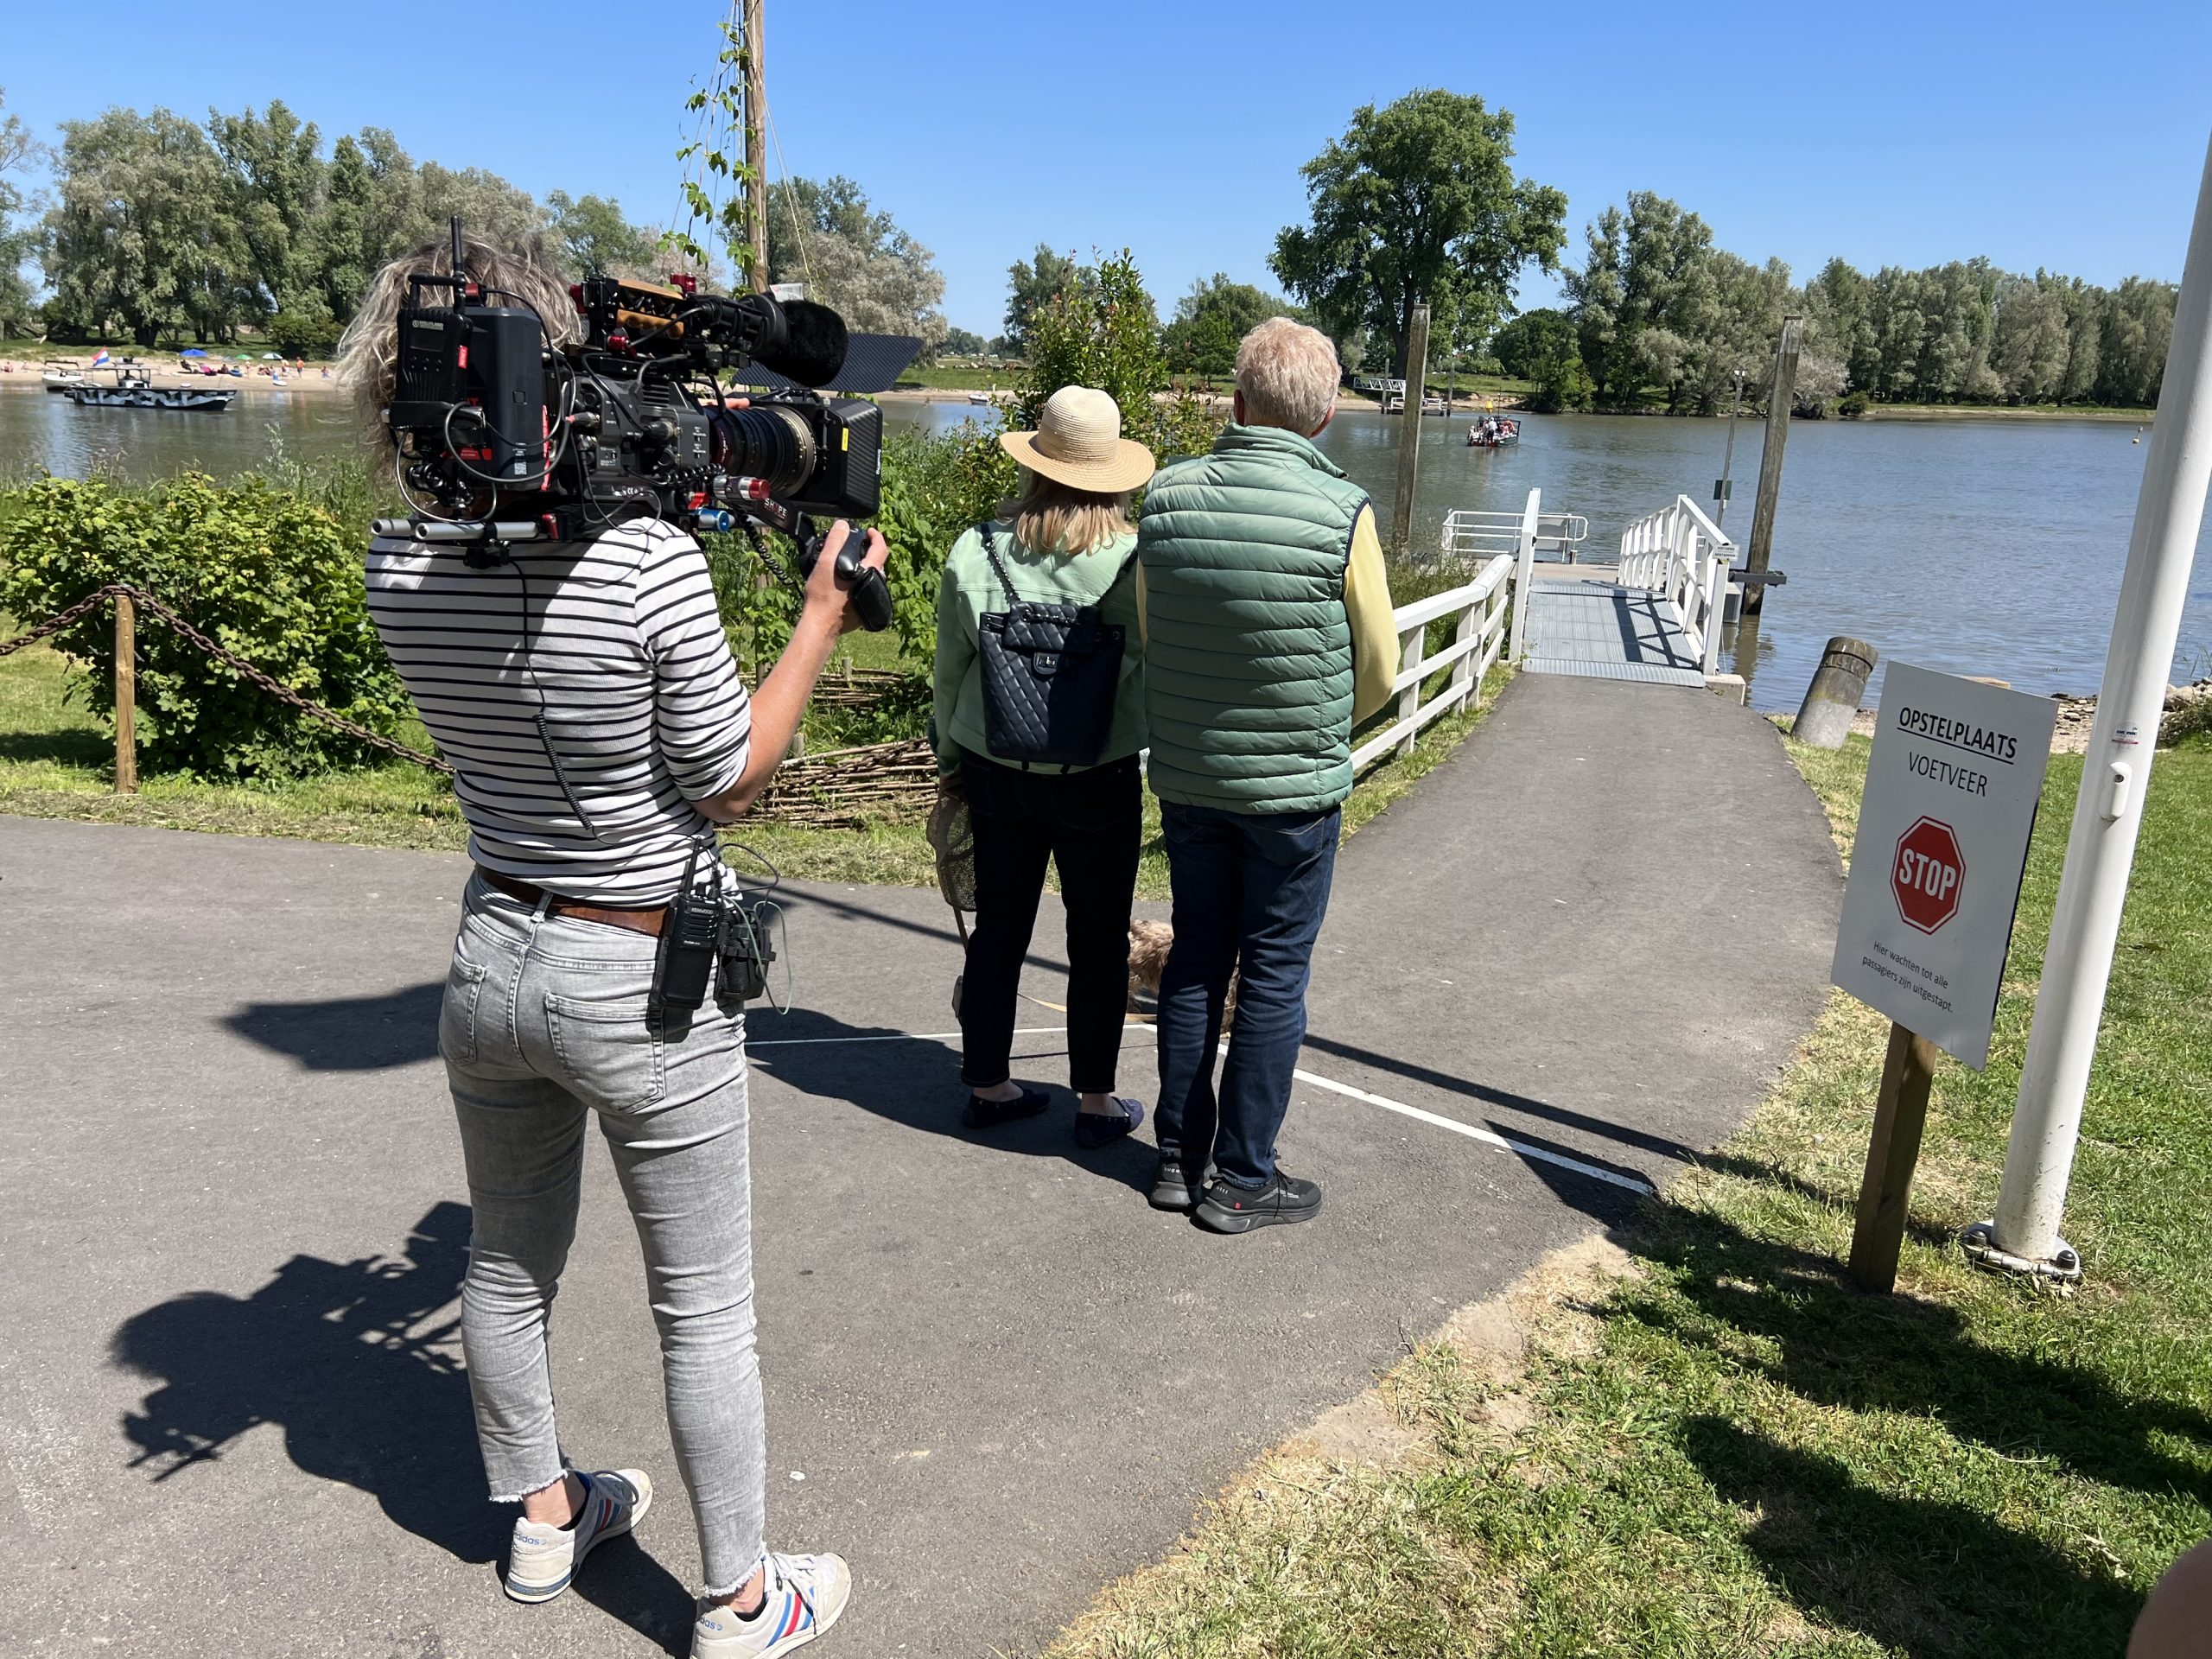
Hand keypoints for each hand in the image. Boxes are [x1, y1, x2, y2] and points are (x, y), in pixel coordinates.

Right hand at [802, 520, 889, 634]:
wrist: (821, 624)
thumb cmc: (822, 596)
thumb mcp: (825, 563)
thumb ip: (835, 541)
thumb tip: (843, 525)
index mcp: (870, 572)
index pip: (881, 548)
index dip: (876, 536)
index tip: (868, 532)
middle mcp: (876, 585)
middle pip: (878, 562)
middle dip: (869, 551)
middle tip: (856, 547)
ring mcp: (872, 598)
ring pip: (873, 577)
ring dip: (865, 567)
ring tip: (850, 563)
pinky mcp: (866, 609)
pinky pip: (868, 589)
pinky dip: (860, 582)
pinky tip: (847, 583)